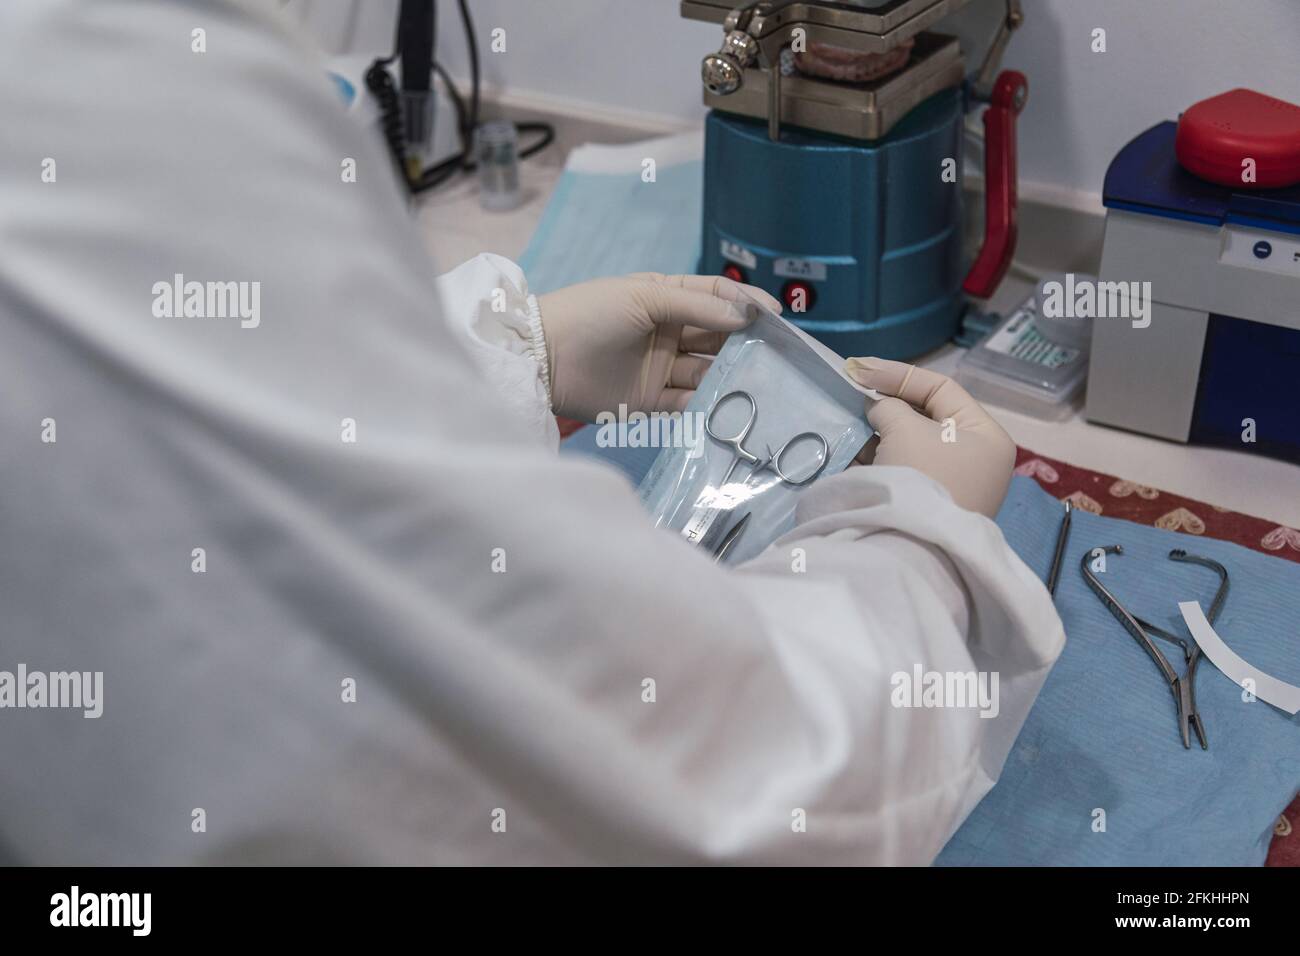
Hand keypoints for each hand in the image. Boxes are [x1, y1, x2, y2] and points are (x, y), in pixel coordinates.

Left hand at [537, 273, 780, 422]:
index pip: (716, 297)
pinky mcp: (650, 402)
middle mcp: (667, 332)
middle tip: (779, 353)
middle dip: (746, 343)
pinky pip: (688, 404)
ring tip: (762, 382)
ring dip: (732, 376)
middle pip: (717, 337)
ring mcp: (660, 368)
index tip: (775, 316)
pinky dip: (708, 405)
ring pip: (707, 372)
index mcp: (665, 297)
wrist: (542, 359)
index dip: (746, 304)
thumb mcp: (643, 296)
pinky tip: (730, 405)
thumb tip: (744, 316)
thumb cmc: (590, 313)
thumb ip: (696, 306)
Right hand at [844, 357, 1015, 516]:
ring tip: (849, 422)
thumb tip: (879, 412)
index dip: (897, 374)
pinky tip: (852, 449)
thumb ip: (890, 408)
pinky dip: (879, 458)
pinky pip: (902, 469)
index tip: (858, 369)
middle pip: (926, 416)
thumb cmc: (921, 476)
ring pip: (911, 443)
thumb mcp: (905, 428)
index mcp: (986, 435)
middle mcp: (975, 458)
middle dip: (887, 405)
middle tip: (852, 393)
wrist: (912, 546)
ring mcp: (952, 484)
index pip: (941, 388)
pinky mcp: (926, 504)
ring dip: (880, 432)